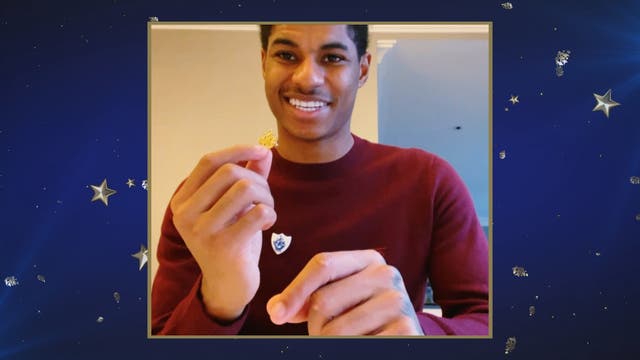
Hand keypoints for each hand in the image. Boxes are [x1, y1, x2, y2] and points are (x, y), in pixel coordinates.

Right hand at [170, 145, 275, 321]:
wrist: (229, 285)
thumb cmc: (232, 240)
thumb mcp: (234, 206)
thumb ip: (247, 177)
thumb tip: (264, 151)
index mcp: (183, 200)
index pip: (209, 161)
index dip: (238, 150)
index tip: (263, 152)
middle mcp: (185, 214)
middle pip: (230, 173)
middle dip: (258, 180)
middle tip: (266, 198)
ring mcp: (202, 231)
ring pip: (245, 189)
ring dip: (266, 197)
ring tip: (267, 210)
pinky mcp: (222, 247)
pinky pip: (257, 213)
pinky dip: (270, 214)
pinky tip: (269, 224)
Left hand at [266, 250, 423, 334]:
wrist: (405, 338)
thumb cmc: (365, 317)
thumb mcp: (340, 298)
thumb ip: (308, 298)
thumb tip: (277, 309)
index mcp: (369, 259)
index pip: (322, 265)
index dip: (295, 290)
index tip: (276, 315)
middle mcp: (386, 274)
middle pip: (323, 300)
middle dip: (314, 325)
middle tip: (325, 334)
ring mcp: (398, 302)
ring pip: (335, 329)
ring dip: (328, 343)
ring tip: (345, 340)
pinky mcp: (405, 330)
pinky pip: (355, 346)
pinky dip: (349, 351)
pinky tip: (362, 344)